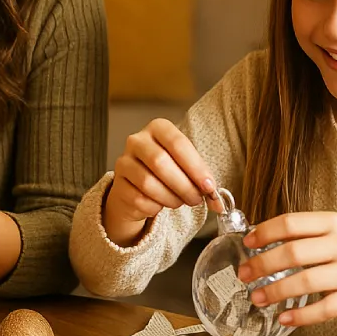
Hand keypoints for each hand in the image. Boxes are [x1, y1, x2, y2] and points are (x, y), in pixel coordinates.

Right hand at [104, 119, 221, 244]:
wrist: (137, 185)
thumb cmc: (166, 172)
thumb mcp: (185, 167)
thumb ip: (201, 180)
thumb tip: (218, 203)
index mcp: (157, 128)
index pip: (177, 143)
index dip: (195, 167)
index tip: (209, 186)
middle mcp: (137, 140)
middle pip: (161, 162)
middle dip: (184, 185)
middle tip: (196, 199)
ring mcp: (124, 162)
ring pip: (148, 183)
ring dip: (170, 198)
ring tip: (180, 201)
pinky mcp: (118, 184)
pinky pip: (139, 199)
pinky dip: (155, 207)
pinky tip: (160, 205)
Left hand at [238, 211, 336, 328]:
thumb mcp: (333, 231)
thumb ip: (301, 233)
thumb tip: (256, 239)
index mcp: (333, 223)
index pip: (291, 223)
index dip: (265, 233)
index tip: (247, 242)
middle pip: (294, 253)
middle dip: (262, 264)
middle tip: (244, 274)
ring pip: (306, 282)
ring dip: (275, 291)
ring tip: (257, 297)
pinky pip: (323, 310)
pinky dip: (300, 316)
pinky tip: (283, 318)